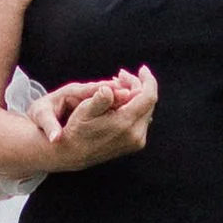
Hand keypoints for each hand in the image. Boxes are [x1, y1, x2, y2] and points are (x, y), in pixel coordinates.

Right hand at [28, 67, 156, 169]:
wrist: (74, 154)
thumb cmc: (77, 129)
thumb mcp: (84, 111)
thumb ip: (100, 98)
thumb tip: (110, 89)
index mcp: (125, 124)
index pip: (149, 96)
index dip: (148, 79)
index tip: (142, 68)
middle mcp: (136, 134)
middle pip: (148, 101)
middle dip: (139, 84)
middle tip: (121, 74)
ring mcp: (137, 141)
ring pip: (146, 109)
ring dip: (136, 94)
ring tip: (118, 84)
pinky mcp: (135, 143)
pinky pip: (141, 118)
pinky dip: (134, 105)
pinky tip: (121, 99)